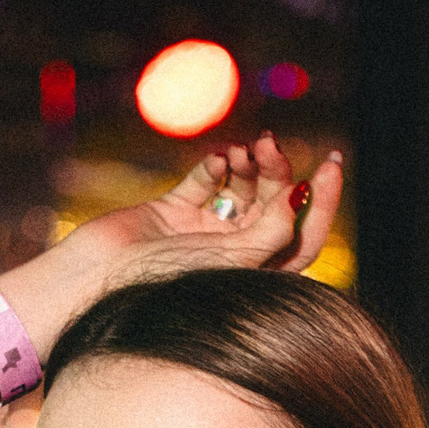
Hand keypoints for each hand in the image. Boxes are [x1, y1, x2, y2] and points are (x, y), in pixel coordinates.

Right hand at [59, 130, 343, 301]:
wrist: (99, 280)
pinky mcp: (174, 212)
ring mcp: (204, 233)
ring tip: (243, 150)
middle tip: (268, 145)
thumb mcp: (231, 259)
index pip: (302, 239)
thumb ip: (271, 231)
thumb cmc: (166, 282)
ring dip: (249, 165)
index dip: (322, 203)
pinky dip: (216, 166)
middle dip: (277, 172)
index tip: (330, 165)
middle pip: (273, 207)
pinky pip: (204, 182)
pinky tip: (219, 159)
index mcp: (254, 277)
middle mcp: (233, 256)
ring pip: (242, 190)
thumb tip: (302, 196)